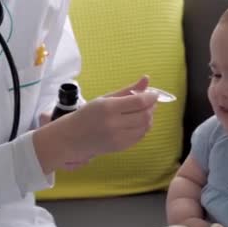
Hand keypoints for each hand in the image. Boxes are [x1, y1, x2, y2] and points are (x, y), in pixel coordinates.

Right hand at [33, 76, 157, 172]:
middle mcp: (114, 124)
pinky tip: (137, 122)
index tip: (154, 94)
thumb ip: (128, 90)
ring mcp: (118, 138)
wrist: (73, 137)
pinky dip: (144, 128)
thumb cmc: (88, 114)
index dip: (151, 97)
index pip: (139, 102)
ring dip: (149, 117)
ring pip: (145, 127)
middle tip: (150, 102)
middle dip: (151, 107)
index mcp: (109, 108)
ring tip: (143, 111)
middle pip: (144, 115)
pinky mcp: (121, 147)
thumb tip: (147, 79)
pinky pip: (140, 136)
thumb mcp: (106, 98)